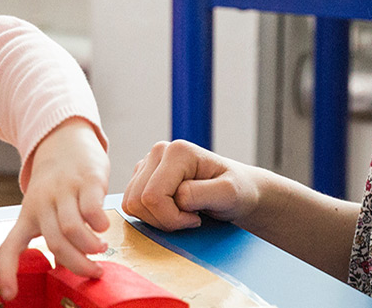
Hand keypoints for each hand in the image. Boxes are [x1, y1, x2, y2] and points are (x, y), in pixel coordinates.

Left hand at [0, 118, 110, 298]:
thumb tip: (68, 264)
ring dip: (90, 247)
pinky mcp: (86, 180)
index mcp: (28, 214)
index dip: (6, 272)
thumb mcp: (44, 206)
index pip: (9, 247)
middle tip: (94, 273)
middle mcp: (42, 203)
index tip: (10, 294)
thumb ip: (53, 233)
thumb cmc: (57, 182)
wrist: (64, 138)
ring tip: (101, 249)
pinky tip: (105, 227)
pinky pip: (92, 208)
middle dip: (77, 264)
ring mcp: (64, 190)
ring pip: (73, 228)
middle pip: (55, 243)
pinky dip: (100, 224)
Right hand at [120, 140, 265, 230]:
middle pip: (137, 201)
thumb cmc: (237, 191)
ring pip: (131, 204)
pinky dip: (151, 216)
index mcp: (176, 151)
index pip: (153, 196)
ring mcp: (147, 164)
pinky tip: (173, 211)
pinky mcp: (142, 177)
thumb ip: (202, 193)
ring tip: (183, 214)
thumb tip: (176, 197)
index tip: (197, 219)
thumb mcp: (228, 193)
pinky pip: (132, 205)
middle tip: (190, 219)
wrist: (239, 190)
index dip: (172, 217)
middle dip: (163, 219)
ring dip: (157, 219)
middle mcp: (158, 152)